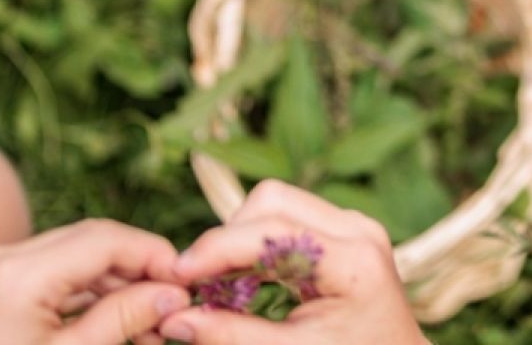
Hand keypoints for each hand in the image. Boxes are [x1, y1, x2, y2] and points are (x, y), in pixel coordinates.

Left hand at [0, 220, 189, 344]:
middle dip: (138, 267)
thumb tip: (174, 293)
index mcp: (16, 277)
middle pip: (91, 240)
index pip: (104, 240)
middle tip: (174, 300)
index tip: (187, 281)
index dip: (154, 255)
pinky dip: (88, 291)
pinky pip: (54, 272)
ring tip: (150, 322)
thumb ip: (123, 319)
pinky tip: (118, 319)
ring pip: (76, 254)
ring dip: (117, 281)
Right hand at [161, 181, 427, 344]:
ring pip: (276, 202)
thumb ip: (232, 335)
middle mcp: (358, 229)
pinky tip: (243, 278)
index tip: (177, 274)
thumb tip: (174, 321)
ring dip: (240, 238)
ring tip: (220, 285)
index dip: (217, 249)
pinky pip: (288, 217)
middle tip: (198, 284)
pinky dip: (257, 242)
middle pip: (271, 200)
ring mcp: (354, 224)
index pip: (272, 231)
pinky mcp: (344, 230)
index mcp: (354, 261)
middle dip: (227, 238)